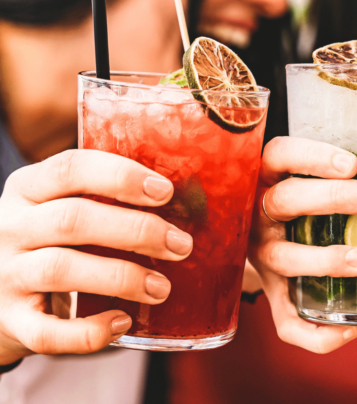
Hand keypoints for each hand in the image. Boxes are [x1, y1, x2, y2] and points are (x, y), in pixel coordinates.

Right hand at [0, 150, 192, 364]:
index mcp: (28, 188)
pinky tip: (124, 323)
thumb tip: (195, 194)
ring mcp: (5, 275)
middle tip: (182, 245)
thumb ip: (106, 198)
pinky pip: (48, 332)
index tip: (166, 191)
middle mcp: (10, 227)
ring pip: (62, 269)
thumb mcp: (62, 206)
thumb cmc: (50, 240)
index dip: (121, 176)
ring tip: (163, 287)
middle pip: (74, 219)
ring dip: (123, 276)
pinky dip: (90, 331)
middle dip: (137, 230)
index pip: (71, 167)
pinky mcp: (10, 322)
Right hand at [249, 137, 356, 353]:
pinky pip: (285, 321)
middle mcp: (259, 214)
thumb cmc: (297, 197)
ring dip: (325, 259)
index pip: (281, 155)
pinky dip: (315, 333)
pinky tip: (351, 330)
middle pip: (287, 200)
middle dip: (334, 198)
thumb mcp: (302, 175)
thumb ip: (339, 172)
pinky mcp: (271, 293)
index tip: (352, 164)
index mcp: (267, 176)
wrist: (248, 234)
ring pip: (284, 257)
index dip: (313, 158)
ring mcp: (261, 255)